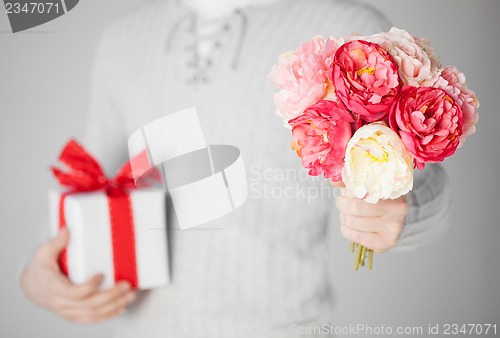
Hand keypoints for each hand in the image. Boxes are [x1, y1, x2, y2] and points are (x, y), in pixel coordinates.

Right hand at [20, 228, 135, 322]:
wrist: (32, 287)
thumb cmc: (40, 270)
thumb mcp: (44, 253)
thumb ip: (57, 242)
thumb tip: (67, 229)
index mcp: (54, 287)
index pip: (73, 293)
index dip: (90, 286)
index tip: (102, 275)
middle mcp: (61, 302)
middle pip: (89, 304)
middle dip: (111, 296)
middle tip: (126, 285)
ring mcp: (67, 311)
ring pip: (93, 314)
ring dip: (114, 306)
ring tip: (129, 296)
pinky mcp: (73, 315)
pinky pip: (91, 319)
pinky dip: (108, 315)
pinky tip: (120, 308)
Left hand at [333, 182, 407, 252]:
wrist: (396, 219)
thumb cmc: (379, 199)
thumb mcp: (369, 186)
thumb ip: (351, 181)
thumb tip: (334, 182)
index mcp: (393, 192)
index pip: (360, 190)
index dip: (347, 192)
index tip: (345, 192)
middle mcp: (396, 212)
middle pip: (354, 208)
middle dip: (342, 205)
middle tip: (342, 203)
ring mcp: (391, 230)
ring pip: (352, 222)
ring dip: (343, 217)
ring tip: (347, 214)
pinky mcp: (384, 243)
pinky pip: (354, 236)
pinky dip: (346, 230)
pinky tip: (351, 226)